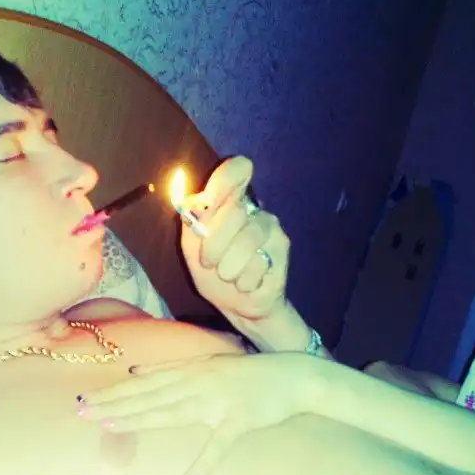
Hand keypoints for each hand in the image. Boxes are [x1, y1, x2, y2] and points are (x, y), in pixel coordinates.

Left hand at [77, 352, 319, 474]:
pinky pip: (220, 446)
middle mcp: (197, 383)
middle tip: (82, 412)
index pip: (144, 385)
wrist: (291, 376)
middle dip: (114, 404)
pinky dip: (204, 464)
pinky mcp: (239, 421)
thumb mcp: (208, 362)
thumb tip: (138, 372)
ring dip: (140, 419)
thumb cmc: (248, 373)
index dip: (115, 394)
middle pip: (148, 396)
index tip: (86, 402)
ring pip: (171, 412)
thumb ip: (174, 368)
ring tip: (110, 428)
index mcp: (190, 371)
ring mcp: (217, 402)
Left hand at [180, 156, 289, 321]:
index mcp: (228, 200)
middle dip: (214, 244)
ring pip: (246, 240)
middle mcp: (252, 208)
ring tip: (229, 275)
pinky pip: (258, 262)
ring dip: (228, 267)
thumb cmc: (213, 272)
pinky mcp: (282, 247)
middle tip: (210, 262)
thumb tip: (197, 200)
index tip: (209, 201)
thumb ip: (192, 220)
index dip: (223, 180)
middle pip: (233, 211)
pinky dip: (244, 280)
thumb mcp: (192, 246)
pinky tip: (247, 282)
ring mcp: (270, 226)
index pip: (237, 169)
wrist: (237, 305)